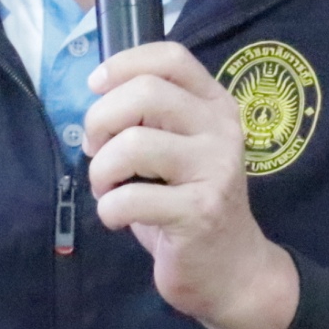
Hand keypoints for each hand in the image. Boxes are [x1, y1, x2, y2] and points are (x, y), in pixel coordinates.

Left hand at [82, 41, 299, 328]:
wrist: (234, 270)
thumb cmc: (192, 203)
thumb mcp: (180, 149)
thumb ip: (152, 119)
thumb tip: (97, 102)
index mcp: (216, 106)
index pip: (172, 58)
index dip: (124, 62)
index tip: (95, 85)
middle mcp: (222, 130)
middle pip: (146, 92)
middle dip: (100, 118)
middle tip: (94, 148)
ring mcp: (215, 170)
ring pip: (133, 143)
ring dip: (101, 169)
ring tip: (106, 189)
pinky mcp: (199, 212)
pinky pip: (129, 198)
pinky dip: (108, 209)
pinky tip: (117, 218)